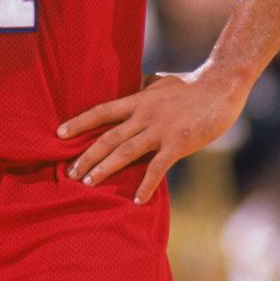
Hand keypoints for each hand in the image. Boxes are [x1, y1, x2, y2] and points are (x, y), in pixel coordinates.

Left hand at [56, 70, 246, 202]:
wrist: (219, 85)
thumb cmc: (190, 84)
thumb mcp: (159, 81)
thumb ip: (142, 87)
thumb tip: (131, 86)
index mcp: (138, 99)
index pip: (101, 111)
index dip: (80, 122)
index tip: (60, 133)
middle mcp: (144, 114)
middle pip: (108, 136)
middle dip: (87, 155)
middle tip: (69, 172)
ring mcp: (160, 129)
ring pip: (126, 151)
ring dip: (105, 169)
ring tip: (88, 184)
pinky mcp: (178, 143)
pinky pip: (158, 167)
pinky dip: (146, 184)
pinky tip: (136, 199)